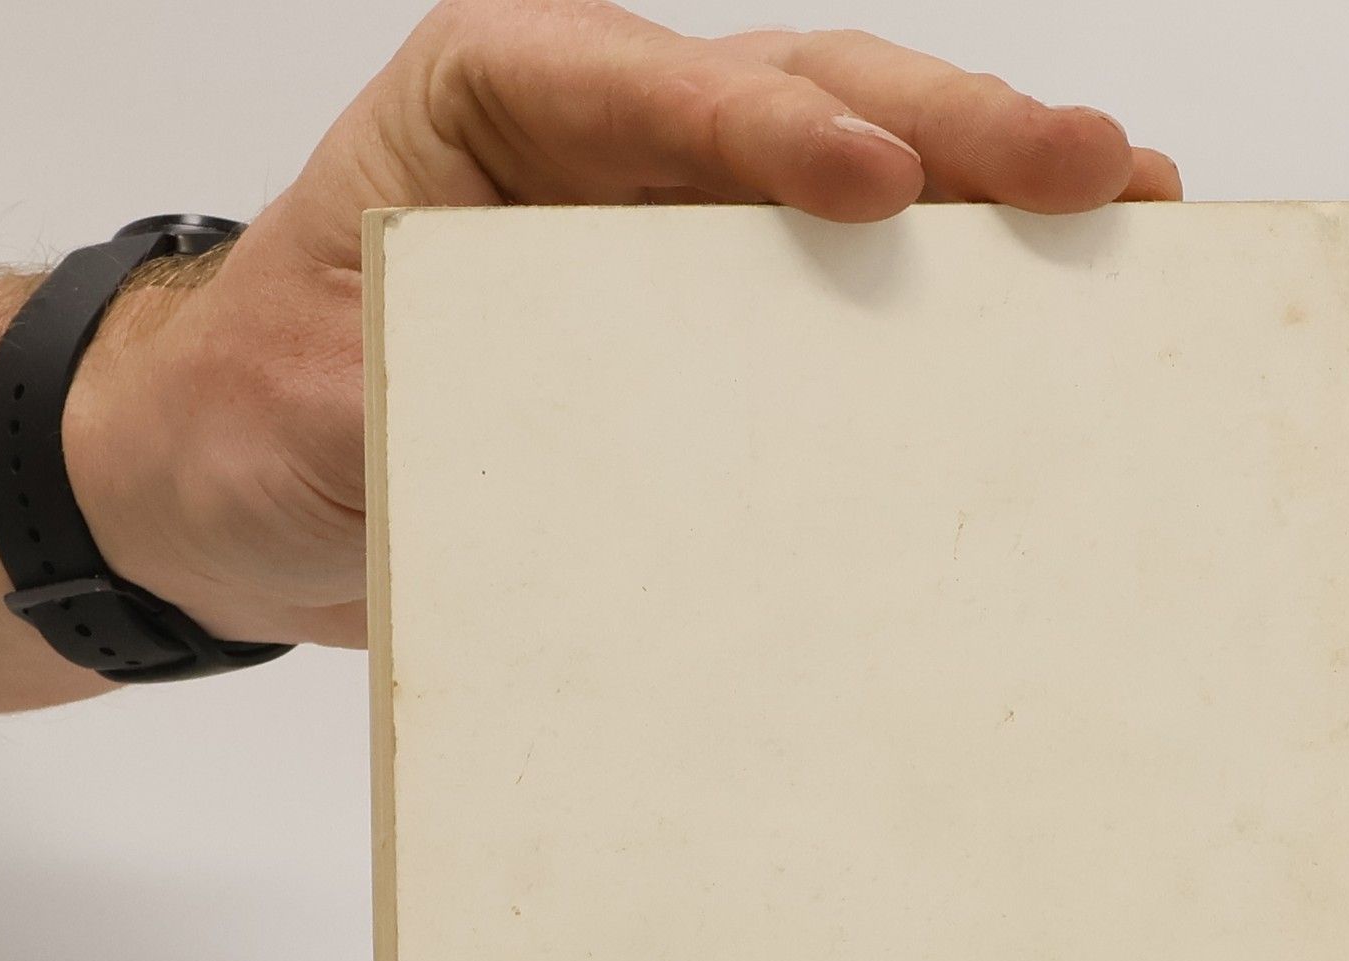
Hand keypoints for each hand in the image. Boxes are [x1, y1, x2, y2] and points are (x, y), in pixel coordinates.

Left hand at [69, 0, 1179, 651]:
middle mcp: (598, 143)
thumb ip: (445, 402)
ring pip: (849, 172)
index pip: (655, 89)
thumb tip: (597, 466)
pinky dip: (932, 299)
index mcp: (494, 106)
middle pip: (801, 96)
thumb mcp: (321, 403)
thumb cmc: (260, 411)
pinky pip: (826, 295)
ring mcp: (662, 228)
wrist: (230, 482)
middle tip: (1089, 171)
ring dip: (984, 195)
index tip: (881, 184)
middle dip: (952, 131)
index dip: (777, 127)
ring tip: (1118, 213)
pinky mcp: (697, 327)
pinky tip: (1027, 307)